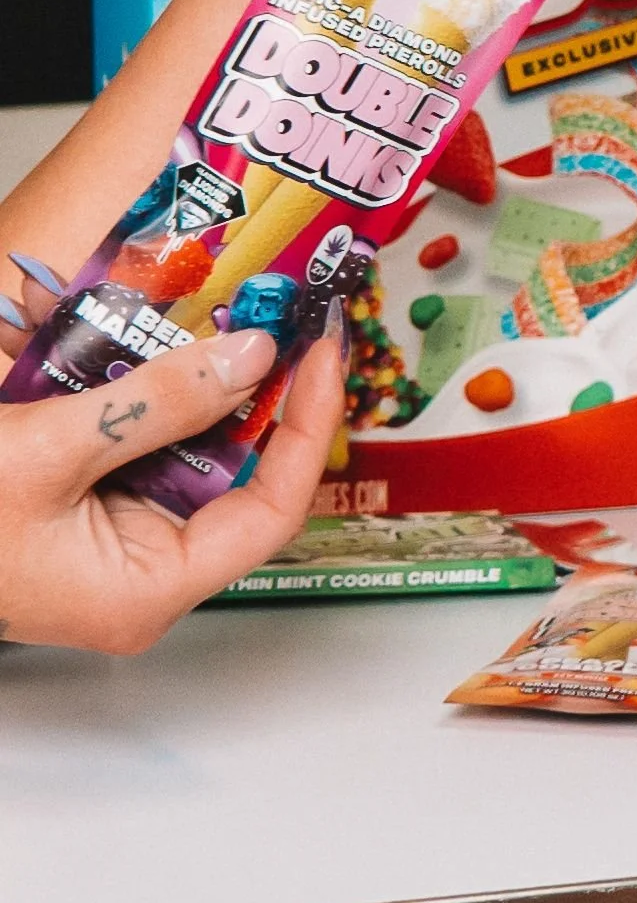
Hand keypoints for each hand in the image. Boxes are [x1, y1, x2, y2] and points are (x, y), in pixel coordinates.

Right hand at [0, 261, 343, 653]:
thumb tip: (249, 355)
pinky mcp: (87, 495)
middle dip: (269, 390)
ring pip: (197, 446)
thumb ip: (155, 404)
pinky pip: (147, 435)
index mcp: (145, 590)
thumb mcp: (46, 451)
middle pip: (244, 471)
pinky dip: (161, 384)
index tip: (325, 355)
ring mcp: (116, 533)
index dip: (309, 426)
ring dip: (218, 379)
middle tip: (297, 317)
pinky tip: (177, 336)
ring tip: (250, 312)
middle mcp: (143, 568)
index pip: (273, 506)